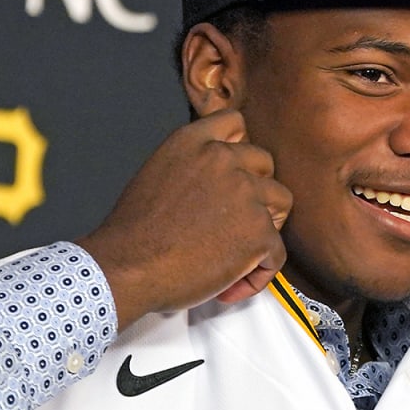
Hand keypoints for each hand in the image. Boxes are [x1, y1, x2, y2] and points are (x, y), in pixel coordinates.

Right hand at [76, 110, 291, 325]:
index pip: (235, 124)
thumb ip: (192, 166)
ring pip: (281, 203)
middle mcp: (223, 159)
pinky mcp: (259, 231)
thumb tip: (214, 184)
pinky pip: (276, 253)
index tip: (233, 174)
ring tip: (236, 254)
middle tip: (234, 222)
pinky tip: (229, 285)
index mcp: (194, 142)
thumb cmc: (134, 233)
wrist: (129, 266)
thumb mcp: (157, 174)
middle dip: (256, 191)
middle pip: (265, 164)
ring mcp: (246, 194)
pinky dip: (259, 273)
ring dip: (264, 227)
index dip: (239, 151)